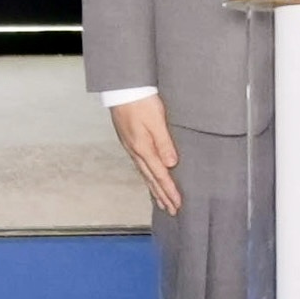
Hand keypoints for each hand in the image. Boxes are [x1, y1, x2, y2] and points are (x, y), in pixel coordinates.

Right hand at [110, 98, 182, 215]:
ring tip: (161, 201)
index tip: (177, 204)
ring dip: (154, 189)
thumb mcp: (156, 120)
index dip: (169, 190)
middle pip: (150, 179)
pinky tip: (149, 178)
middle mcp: (135, 151)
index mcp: (143, 148)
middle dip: (161, 196)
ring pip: (144, 174)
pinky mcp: (129, 141)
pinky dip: (147, 177)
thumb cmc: (140, 101)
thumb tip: (171, 164)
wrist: (122, 88)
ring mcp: (131, 147)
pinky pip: (140, 165)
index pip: (160, 175)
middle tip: (171, 210)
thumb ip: (164, 142)